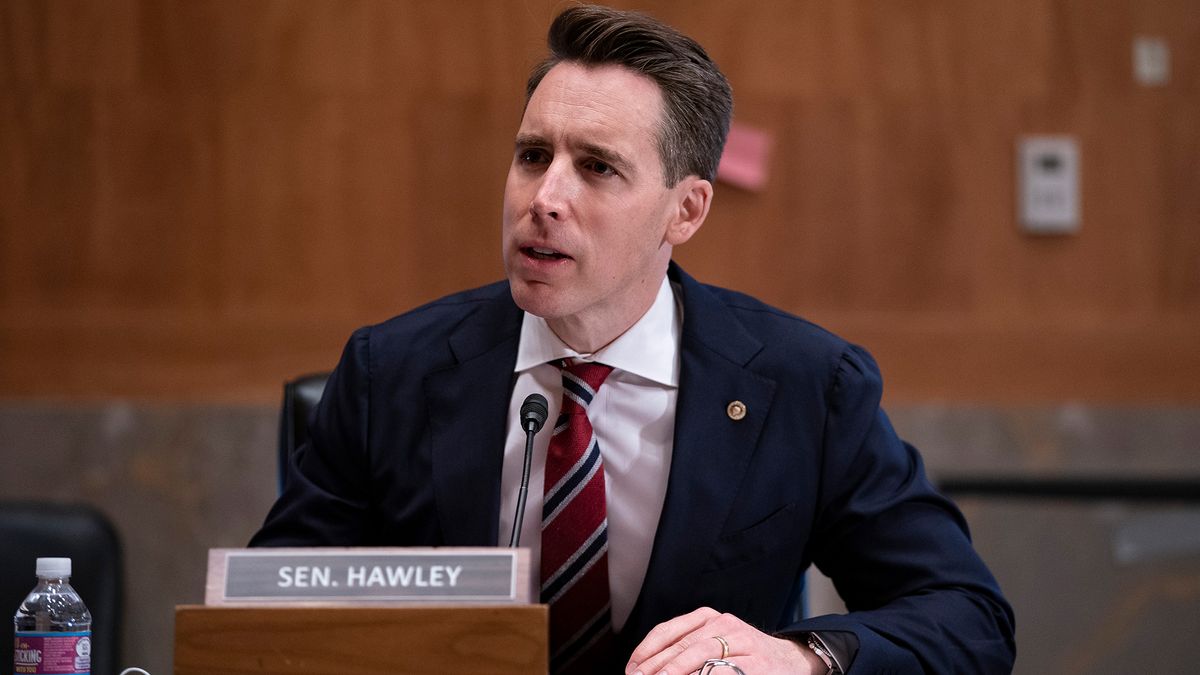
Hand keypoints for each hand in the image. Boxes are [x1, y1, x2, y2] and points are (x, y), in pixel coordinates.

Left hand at [625, 607, 825, 674]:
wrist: (792, 661)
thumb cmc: (746, 656)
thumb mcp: (715, 643)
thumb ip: (686, 648)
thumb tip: (646, 667)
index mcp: (709, 618)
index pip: (670, 630)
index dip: (647, 650)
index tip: (632, 669)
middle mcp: (724, 625)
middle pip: (683, 645)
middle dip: (657, 667)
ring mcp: (742, 643)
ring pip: (701, 657)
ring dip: (676, 672)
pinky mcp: (757, 664)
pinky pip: (724, 672)